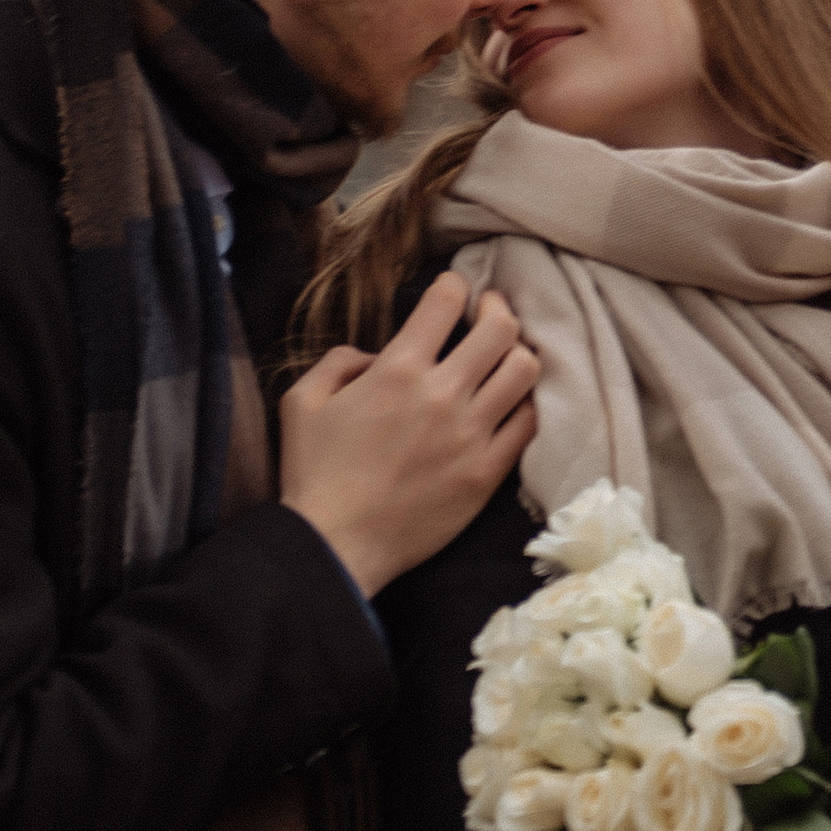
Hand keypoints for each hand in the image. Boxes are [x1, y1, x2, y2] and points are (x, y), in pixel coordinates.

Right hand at [280, 275, 538, 596]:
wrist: (335, 545)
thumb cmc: (312, 473)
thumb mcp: (302, 401)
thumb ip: (339, 361)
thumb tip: (376, 354)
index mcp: (397, 370)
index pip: (447, 300)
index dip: (454, 285)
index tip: (453, 291)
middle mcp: (442, 395)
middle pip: (501, 327)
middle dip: (498, 308)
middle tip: (489, 312)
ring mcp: (470, 435)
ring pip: (525, 370)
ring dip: (516, 355)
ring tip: (503, 359)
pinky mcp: (487, 473)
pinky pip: (528, 424)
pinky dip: (524, 404)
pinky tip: (509, 404)